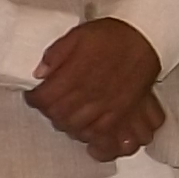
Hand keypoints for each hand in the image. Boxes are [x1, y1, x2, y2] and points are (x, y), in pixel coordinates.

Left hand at [28, 17, 163, 149]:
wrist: (143, 39)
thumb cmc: (111, 37)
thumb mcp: (77, 36)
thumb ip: (54, 54)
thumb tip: (39, 73)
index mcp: (73, 77)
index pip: (43, 100)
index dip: (34, 98)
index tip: (35, 95)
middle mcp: (88, 97)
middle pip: (58, 118)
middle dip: (51, 112)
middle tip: (52, 104)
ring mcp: (106, 110)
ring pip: (78, 131)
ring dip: (69, 125)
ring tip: (70, 115)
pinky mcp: (122, 116)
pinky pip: (105, 139)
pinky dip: (94, 141)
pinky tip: (90, 135)